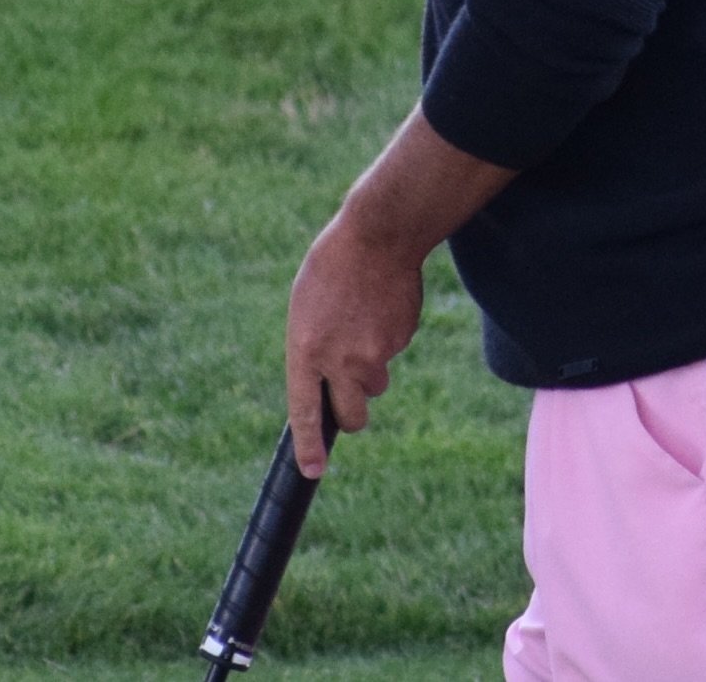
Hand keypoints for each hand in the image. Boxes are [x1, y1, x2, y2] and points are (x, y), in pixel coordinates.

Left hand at [284, 212, 424, 477]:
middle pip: (353, 416)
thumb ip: (313, 350)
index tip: (312, 471)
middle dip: (354, 411)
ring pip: (376, 383)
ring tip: (364, 322)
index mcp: (305, 350)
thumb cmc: (332, 266)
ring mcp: (374, 354)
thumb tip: (329, 383)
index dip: (309, 446)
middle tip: (351, 391)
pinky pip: (393, 352)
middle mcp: (339, 361)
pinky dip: (387, 337)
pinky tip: (381, 305)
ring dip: (371, 367)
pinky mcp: (400, 341)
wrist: (378, 234)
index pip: (305, 412)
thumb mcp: (305, 307)